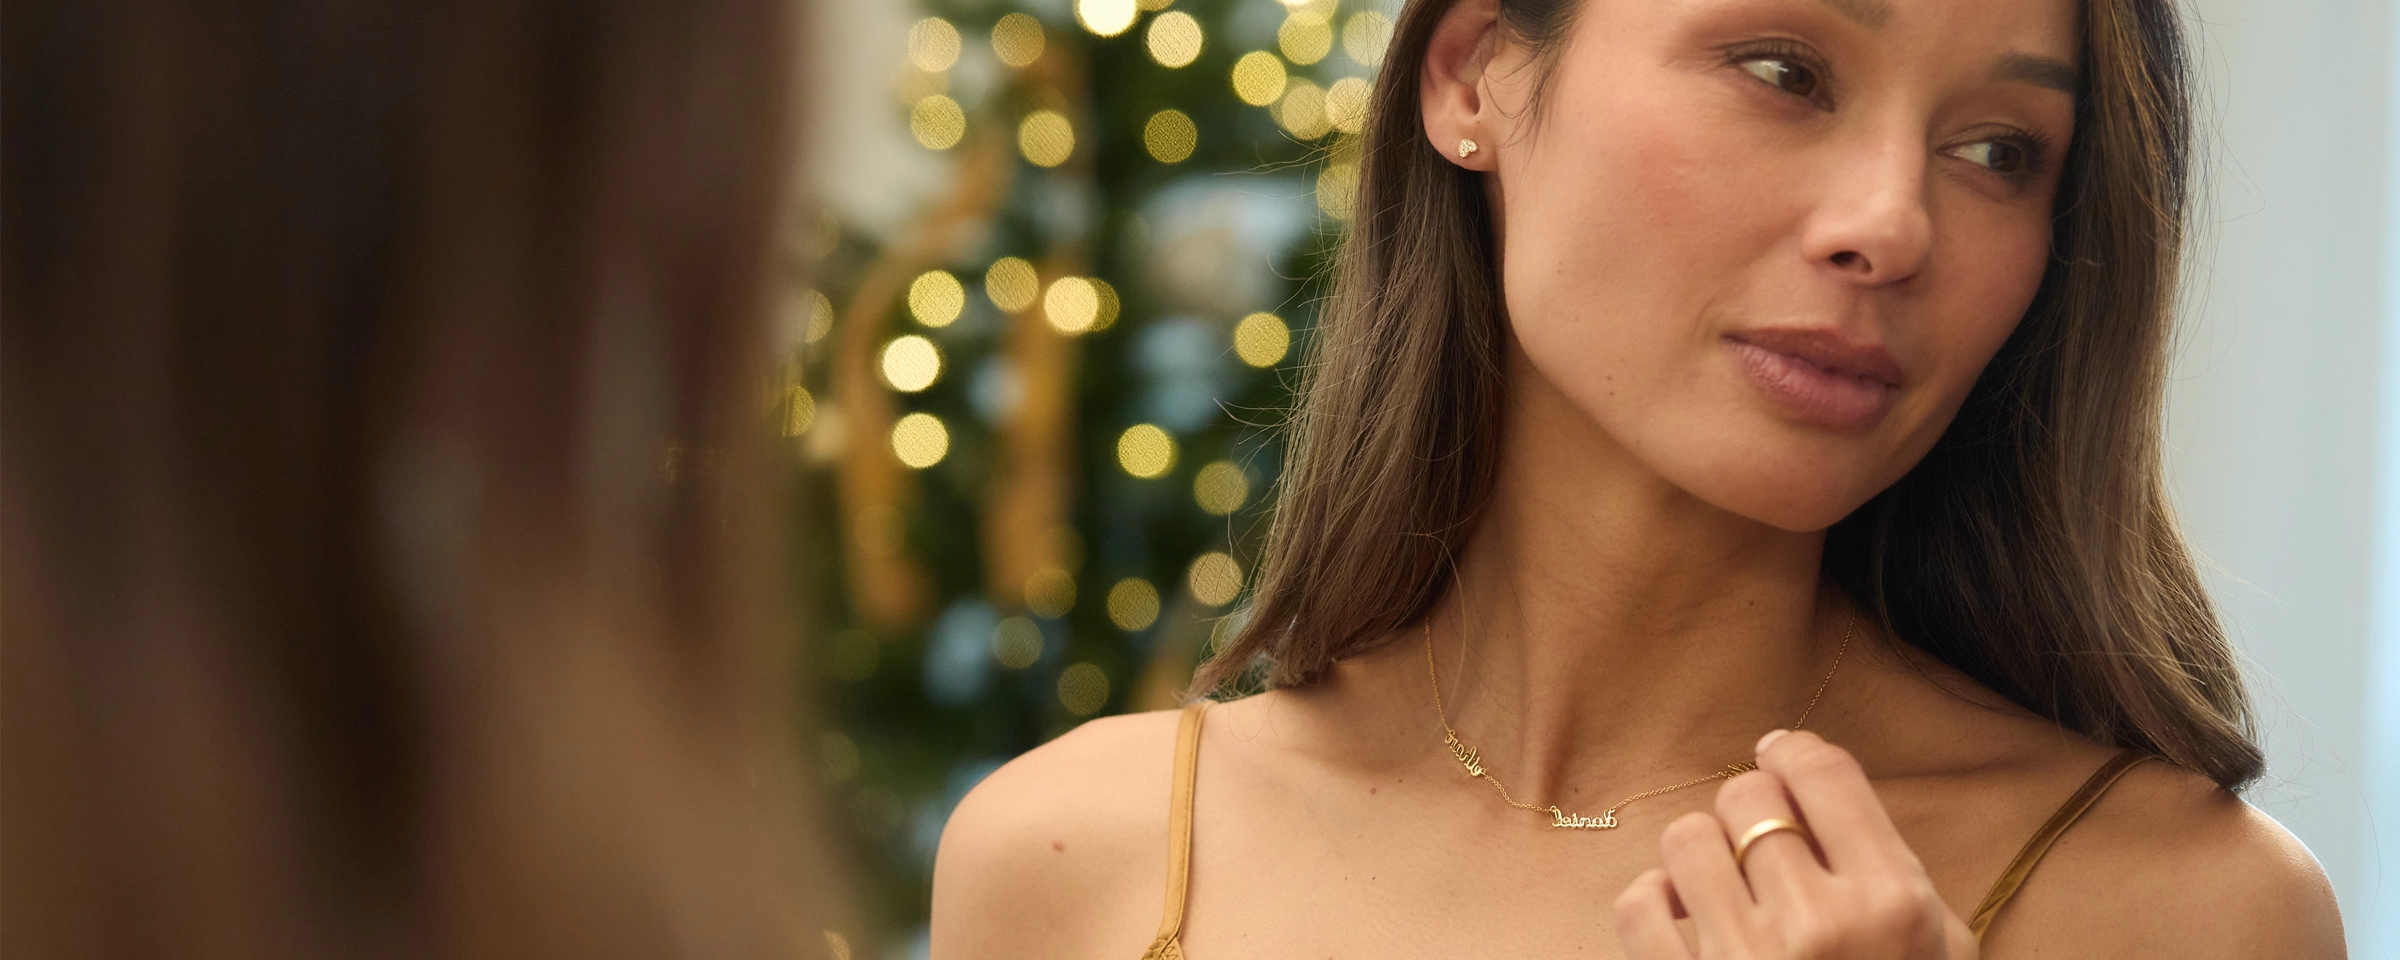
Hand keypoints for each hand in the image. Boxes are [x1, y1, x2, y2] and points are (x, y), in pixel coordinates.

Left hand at [1612, 730, 1977, 959]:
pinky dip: (1655, 903)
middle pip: (1750, 797)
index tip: (1779, 755)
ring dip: (1701, 855)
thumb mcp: (1936, 950)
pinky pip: (1639, 903)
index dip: (1793, 752)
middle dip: (1751, 811)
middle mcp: (1819, 926)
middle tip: (1761, 843)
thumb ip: (1890, 870)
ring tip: (1725, 887)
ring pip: (1686, 839)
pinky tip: (1687, 923)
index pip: (1823, 774)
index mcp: (1892, 907)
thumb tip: (1812, 782)